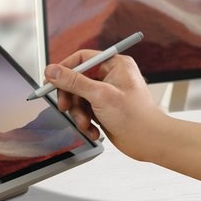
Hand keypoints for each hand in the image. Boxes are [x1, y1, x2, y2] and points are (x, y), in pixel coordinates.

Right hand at [44, 50, 169, 160]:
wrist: (151, 142)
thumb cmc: (136, 116)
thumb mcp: (99, 95)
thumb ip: (73, 82)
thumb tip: (52, 70)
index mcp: (115, 64)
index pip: (81, 58)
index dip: (64, 69)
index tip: (50, 80)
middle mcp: (111, 76)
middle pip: (76, 80)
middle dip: (71, 97)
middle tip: (64, 107)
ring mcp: (107, 93)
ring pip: (79, 98)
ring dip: (79, 114)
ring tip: (86, 124)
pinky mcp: (105, 109)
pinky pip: (85, 111)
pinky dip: (86, 122)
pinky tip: (94, 130)